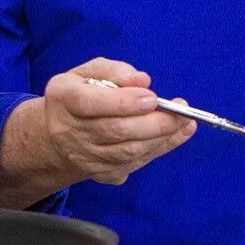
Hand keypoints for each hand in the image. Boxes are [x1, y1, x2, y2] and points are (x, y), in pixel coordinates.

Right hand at [40, 58, 195, 185]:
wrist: (59, 136)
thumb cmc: (80, 94)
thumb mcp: (89, 72)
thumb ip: (115, 70)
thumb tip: (142, 80)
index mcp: (63, 98)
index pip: (90, 103)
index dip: (122, 102)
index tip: (152, 98)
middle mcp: (68, 131)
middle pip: (114, 131)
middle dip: (153, 122)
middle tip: (181, 111)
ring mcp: (83, 157)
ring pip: (127, 151)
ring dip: (161, 137)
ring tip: (184, 122)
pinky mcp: (99, 174)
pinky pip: (134, 164)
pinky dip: (159, 149)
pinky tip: (177, 135)